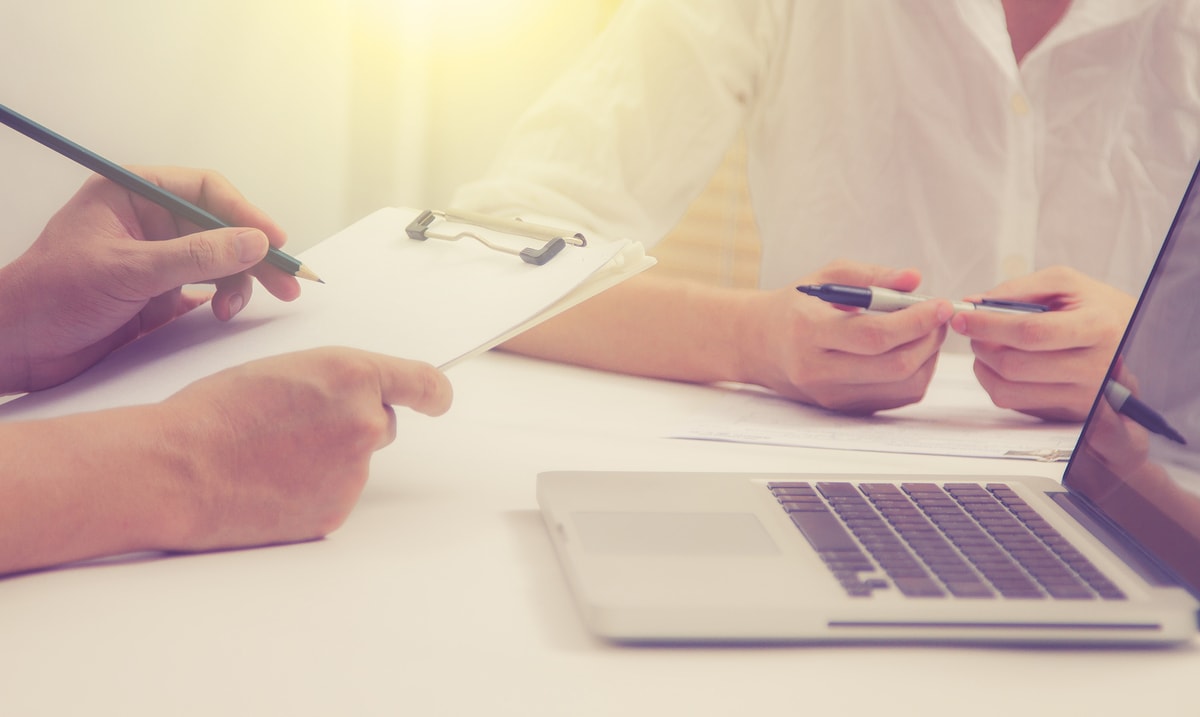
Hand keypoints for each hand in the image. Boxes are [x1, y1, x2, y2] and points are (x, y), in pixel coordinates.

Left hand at [0, 167, 299, 392]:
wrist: (16, 349)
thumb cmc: (48, 297)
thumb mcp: (128, 270)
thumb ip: (196, 256)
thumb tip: (254, 242)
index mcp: (130, 195)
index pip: (204, 190)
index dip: (244, 212)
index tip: (273, 240)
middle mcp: (147, 223)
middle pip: (219, 227)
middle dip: (253, 254)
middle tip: (286, 281)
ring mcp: (155, 259)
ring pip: (218, 260)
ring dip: (238, 282)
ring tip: (237, 308)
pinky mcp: (158, 295)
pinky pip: (206, 289)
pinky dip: (222, 300)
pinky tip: (222, 313)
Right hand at [152, 347, 451, 551]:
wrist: (175, 469)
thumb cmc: (214, 413)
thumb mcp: (284, 371)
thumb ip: (333, 382)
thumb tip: (355, 398)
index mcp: (351, 375)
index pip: (423, 384)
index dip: (433, 394)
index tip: (438, 400)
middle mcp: (364, 422)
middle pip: (382, 424)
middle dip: (351, 425)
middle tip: (296, 429)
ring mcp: (353, 472)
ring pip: (353, 462)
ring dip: (325, 460)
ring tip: (267, 457)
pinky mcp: (336, 511)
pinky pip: (333, 495)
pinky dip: (309, 491)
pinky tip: (268, 485)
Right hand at [740, 260, 952, 413]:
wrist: (760, 345)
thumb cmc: (797, 306)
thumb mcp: (826, 278)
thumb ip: (872, 276)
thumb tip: (914, 280)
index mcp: (808, 332)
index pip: (873, 335)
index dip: (915, 321)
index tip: (940, 304)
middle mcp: (817, 370)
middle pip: (894, 365)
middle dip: (929, 339)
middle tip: (939, 317)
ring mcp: (831, 395)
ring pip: (903, 385)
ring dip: (928, 357)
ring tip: (926, 332)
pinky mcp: (844, 409)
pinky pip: (897, 397)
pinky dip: (916, 373)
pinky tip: (910, 350)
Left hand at [950, 266, 1134, 421]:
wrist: (1131, 339)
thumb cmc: (1095, 306)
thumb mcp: (1066, 284)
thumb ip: (1020, 289)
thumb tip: (975, 303)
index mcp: (1097, 328)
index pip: (1031, 333)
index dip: (989, 325)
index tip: (961, 316)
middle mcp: (1095, 368)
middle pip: (1014, 365)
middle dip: (981, 344)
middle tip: (972, 328)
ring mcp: (1083, 397)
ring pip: (1008, 390)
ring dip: (983, 365)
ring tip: (986, 344)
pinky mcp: (1069, 414)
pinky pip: (1015, 403)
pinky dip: (995, 382)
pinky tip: (1000, 362)